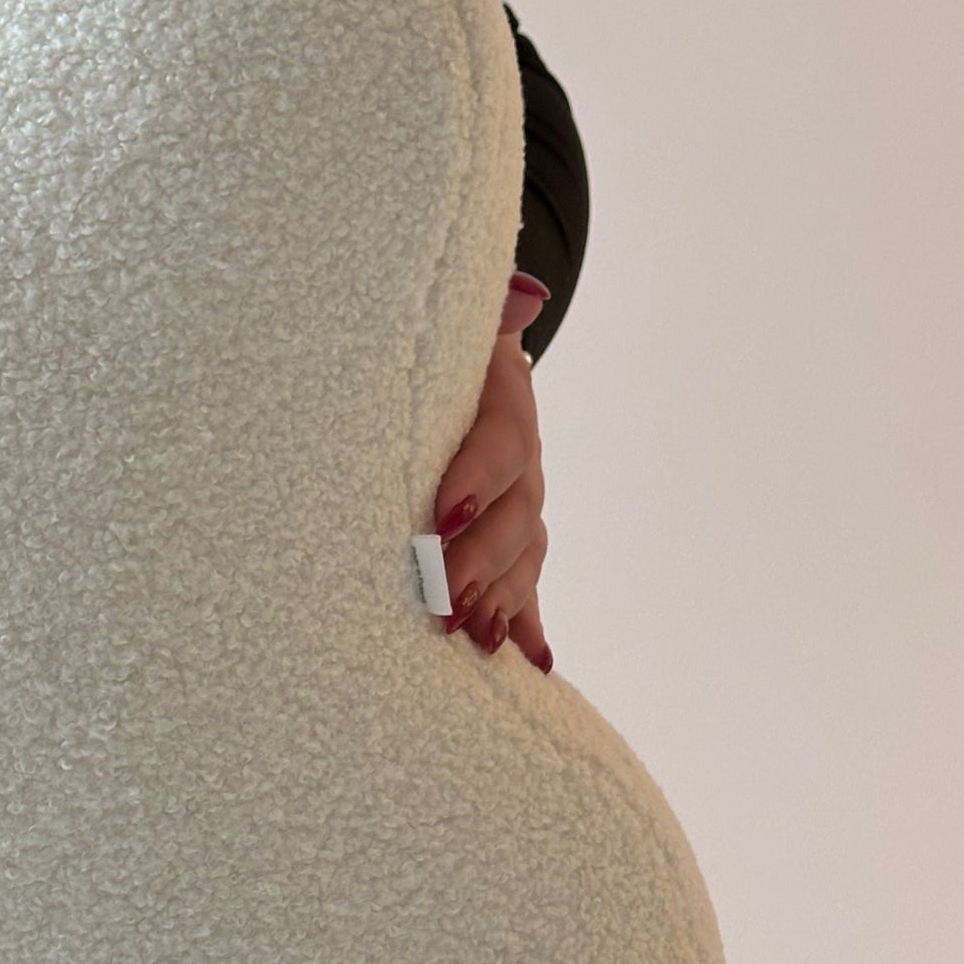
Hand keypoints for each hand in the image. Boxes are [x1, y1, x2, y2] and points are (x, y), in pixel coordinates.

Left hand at [428, 269, 552, 673]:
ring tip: (478, 641)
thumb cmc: (434, 347)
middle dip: (481, 563)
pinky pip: (522, 590)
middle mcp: (519, 462)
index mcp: (503, 405)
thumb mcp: (451, 320)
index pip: (501, 443)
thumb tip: (522, 300)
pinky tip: (529, 663)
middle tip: (445, 600)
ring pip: (522, 559)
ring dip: (503, 603)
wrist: (441, 368)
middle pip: (516, 516)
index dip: (476, 479)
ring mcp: (517, 507)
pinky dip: (525, 627)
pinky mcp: (504, 546)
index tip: (441, 514)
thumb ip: (485, 309)